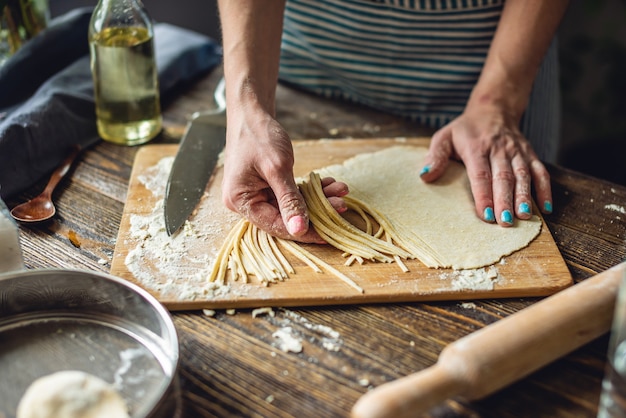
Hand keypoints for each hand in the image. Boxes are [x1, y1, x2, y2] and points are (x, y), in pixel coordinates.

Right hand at [221, 113, 347, 242]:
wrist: (251, 113)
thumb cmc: (258, 135)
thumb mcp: (277, 168)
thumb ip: (289, 200)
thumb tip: (299, 231)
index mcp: (240, 201)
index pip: (275, 226)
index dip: (304, 231)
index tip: (329, 232)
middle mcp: (245, 202)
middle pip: (284, 218)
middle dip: (315, 212)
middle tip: (341, 204)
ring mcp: (256, 195)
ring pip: (291, 207)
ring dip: (317, 200)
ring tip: (340, 191)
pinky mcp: (266, 187)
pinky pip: (290, 195)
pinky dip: (309, 191)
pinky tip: (328, 184)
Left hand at [419, 101, 552, 226]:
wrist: (493, 108)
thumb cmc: (465, 130)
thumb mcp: (444, 136)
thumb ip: (435, 156)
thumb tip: (425, 176)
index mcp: (476, 146)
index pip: (480, 174)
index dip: (483, 194)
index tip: (485, 214)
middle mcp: (499, 149)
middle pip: (504, 177)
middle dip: (505, 200)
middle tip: (505, 222)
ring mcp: (517, 151)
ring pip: (524, 175)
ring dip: (525, 197)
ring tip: (525, 217)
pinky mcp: (530, 154)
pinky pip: (540, 172)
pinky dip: (545, 190)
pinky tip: (545, 208)